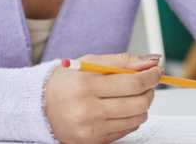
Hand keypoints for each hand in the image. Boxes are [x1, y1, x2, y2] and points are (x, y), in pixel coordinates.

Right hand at [43, 53, 161, 143]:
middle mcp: (87, 110)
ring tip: (132, 95)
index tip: (156, 70)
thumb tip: (153, 60)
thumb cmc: (66, 82)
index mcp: (86, 86)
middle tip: (147, 82)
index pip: (133, 82)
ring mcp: (91, 130)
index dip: (152, 76)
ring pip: (137, 118)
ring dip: (142, 105)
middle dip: (150, 90)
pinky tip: (119, 108)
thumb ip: (124, 60)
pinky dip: (131, 117)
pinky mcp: (93, 142)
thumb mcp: (90, 62)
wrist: (39, 108)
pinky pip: (127, 130)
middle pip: (139, 103)